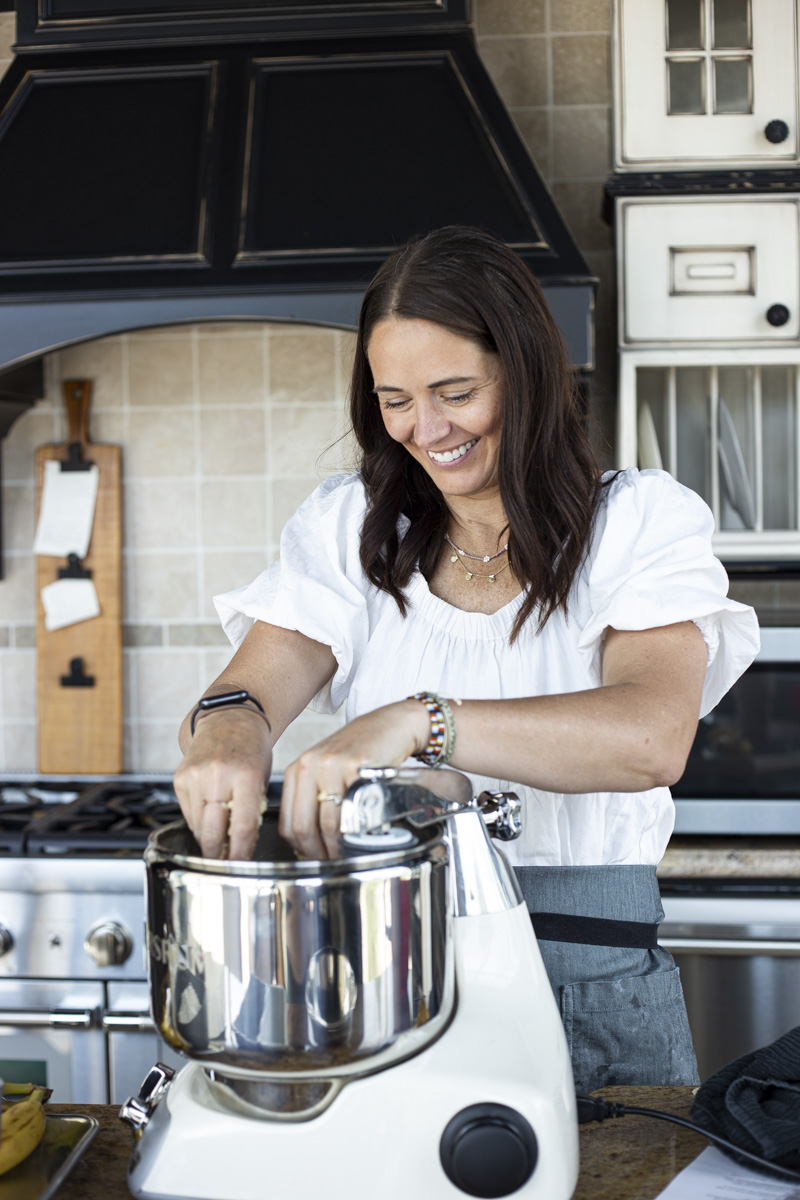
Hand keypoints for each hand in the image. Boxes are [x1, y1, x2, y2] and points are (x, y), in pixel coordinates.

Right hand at [173, 707, 271, 859]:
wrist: (227, 719)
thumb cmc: (252, 750)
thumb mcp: (262, 778)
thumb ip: (253, 810)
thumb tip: (239, 847)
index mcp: (246, 775)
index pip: (241, 827)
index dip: (240, 853)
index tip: (241, 867)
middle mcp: (217, 774)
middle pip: (213, 833)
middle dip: (219, 856)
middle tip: (225, 867)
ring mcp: (195, 776)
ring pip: (198, 827)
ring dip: (208, 842)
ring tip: (219, 848)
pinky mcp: (179, 778)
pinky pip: (187, 814)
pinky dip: (198, 824)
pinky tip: (209, 822)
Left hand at [279, 699, 428, 859]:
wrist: (390, 725)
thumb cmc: (360, 752)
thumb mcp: (327, 769)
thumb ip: (313, 798)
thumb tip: (309, 843)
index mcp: (298, 769)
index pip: (288, 823)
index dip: (301, 849)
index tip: (315, 858)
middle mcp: (310, 765)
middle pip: (304, 826)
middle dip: (318, 853)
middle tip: (332, 862)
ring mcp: (333, 765)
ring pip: (328, 823)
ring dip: (338, 847)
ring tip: (348, 853)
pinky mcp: (357, 767)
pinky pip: (353, 812)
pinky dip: (357, 832)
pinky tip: (362, 836)